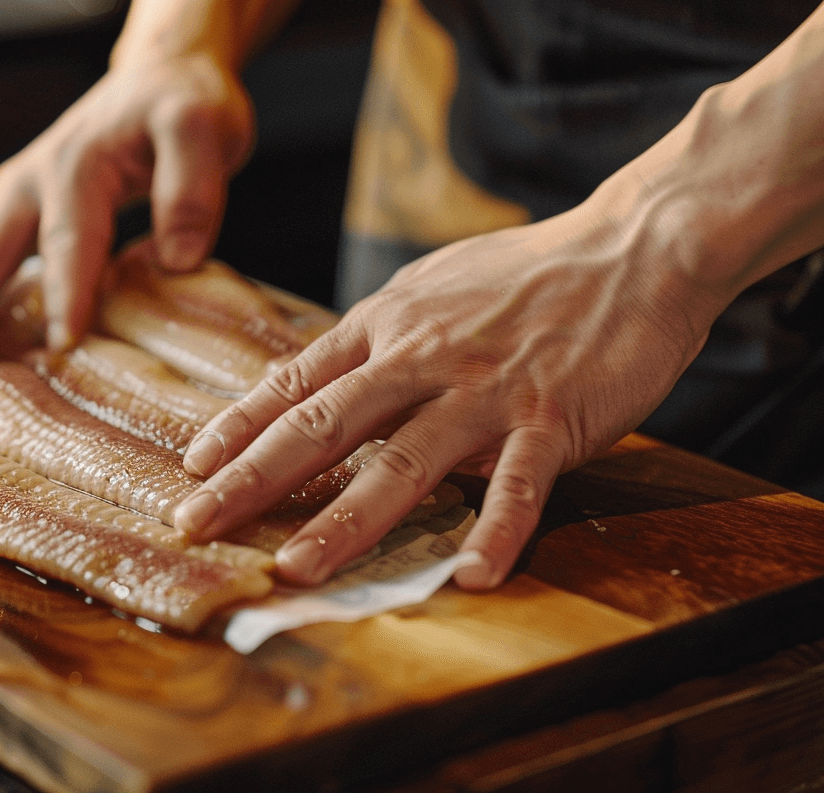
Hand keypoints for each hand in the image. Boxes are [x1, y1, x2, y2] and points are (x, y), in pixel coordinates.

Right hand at [0, 52, 253, 365]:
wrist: (160, 75)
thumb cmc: (183, 106)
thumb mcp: (205, 129)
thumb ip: (193, 188)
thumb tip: (176, 260)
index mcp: (78, 167)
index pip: (70, 239)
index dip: (66, 293)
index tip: (62, 346)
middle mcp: (28, 182)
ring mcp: (11, 196)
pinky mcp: (10, 212)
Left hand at [173, 186, 727, 588]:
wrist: (632, 247)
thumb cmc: (527, 274)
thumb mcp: (430, 289)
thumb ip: (377, 339)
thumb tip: (318, 380)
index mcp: (389, 325)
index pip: (296, 381)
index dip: (239, 427)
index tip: (191, 467)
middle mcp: (422, 357)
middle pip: (322, 425)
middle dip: (252, 479)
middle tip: (195, 523)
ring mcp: (485, 389)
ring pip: (403, 461)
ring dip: (345, 520)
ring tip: (296, 569)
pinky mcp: (553, 416)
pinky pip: (519, 483)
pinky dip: (496, 530)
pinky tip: (468, 575)